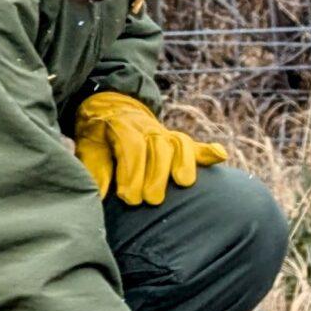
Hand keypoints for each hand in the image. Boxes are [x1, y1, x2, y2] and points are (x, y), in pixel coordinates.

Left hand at [75, 93, 227, 205]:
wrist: (112, 109)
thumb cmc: (99, 136)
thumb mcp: (88, 147)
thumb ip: (95, 168)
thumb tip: (99, 194)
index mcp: (122, 126)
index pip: (132, 145)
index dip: (131, 170)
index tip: (127, 196)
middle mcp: (147, 127)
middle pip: (159, 145)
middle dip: (157, 173)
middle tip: (151, 200)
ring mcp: (164, 133)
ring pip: (179, 142)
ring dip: (184, 162)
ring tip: (184, 183)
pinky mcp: (177, 142)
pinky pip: (196, 145)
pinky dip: (210, 151)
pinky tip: (221, 157)